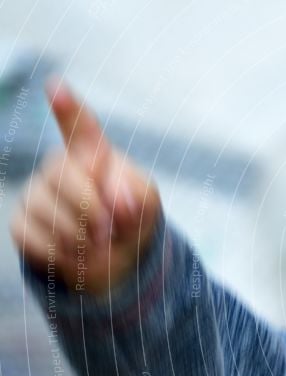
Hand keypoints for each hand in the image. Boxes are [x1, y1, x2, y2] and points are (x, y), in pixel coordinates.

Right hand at [10, 79, 160, 294]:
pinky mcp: (22, 222)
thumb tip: (117, 199)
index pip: (80, 129)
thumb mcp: (147, 206)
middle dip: (88, 204)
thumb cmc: (132, 224)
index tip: (56, 86)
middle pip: (60, 170)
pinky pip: (32, 235)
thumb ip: (138, 194)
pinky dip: (59, 252)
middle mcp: (60, 168)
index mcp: (95, 156)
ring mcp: (37, 193)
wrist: (116, 263)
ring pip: (45, 206)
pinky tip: (73, 254)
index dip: (68, 109)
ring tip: (96, 245)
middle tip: (108, 231)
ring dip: (77, 235)